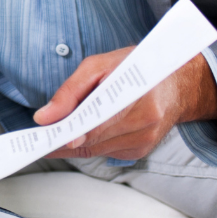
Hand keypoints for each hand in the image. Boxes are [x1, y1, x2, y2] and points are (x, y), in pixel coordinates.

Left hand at [33, 49, 216, 161]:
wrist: (176, 83)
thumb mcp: (100, 65)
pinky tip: (84, 132)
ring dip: (75, 142)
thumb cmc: (137, 67)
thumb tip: (45, 117)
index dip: (73, 132)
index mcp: (137, 97)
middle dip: (65, 138)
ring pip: (97, 150)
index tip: (49, 136)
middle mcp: (145, 123)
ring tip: (56, 132)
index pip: (99, 121)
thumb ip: (70, 91)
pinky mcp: (140, 151)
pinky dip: (92, 143)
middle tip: (40, 137)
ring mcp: (144, 141)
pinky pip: (106, 152)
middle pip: (94, 140)